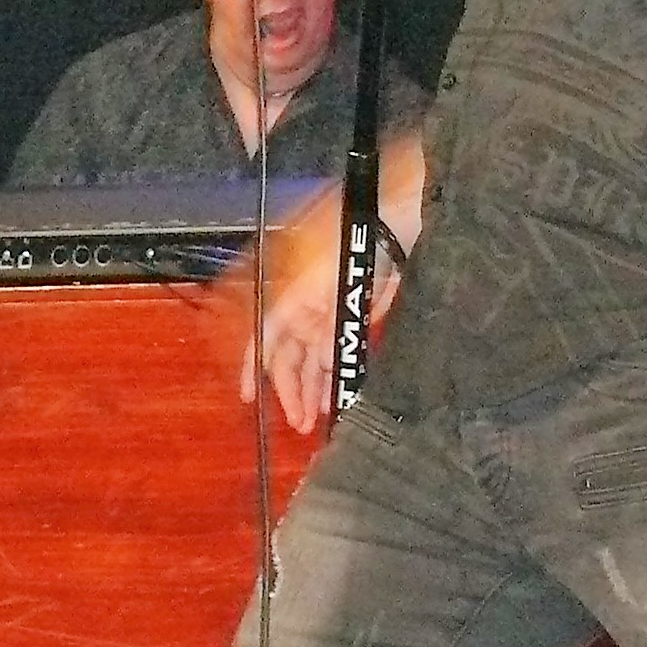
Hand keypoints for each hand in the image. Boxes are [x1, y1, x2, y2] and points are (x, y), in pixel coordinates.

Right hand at [237, 188, 402, 435]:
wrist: (398, 221)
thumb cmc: (358, 243)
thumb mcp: (337, 288)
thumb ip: (328, 329)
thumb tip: (322, 364)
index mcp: (294, 297)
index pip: (266, 338)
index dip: (254, 367)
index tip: (248, 397)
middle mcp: (308, 307)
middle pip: (291, 356)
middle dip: (291, 390)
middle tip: (299, 424)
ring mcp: (333, 312)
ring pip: (315, 358)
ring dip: (313, 388)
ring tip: (316, 418)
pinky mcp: (358, 315)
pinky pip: (341, 351)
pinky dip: (336, 374)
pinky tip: (337, 395)